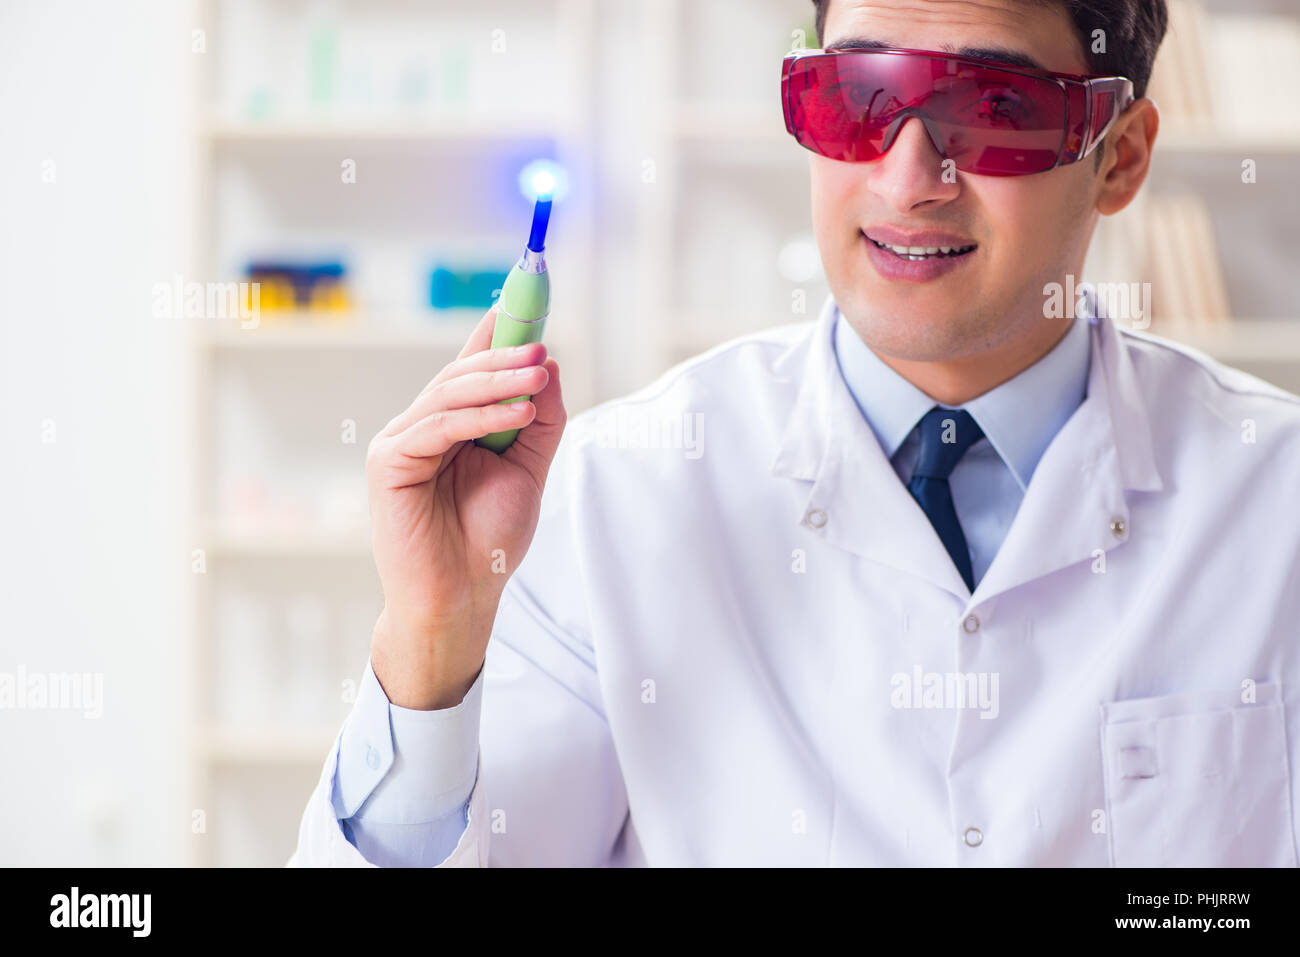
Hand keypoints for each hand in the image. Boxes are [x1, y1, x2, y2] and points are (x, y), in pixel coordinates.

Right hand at [364, 305, 565, 708]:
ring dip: (498, 379)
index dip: (496, 331)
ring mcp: (401, 441)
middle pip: (462, 373)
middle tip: (543, 345)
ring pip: (451, 394)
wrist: (462, 597)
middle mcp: (423, 425)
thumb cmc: (488, 539)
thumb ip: (539, 419)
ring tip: (539, 374)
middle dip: (506, 354)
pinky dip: (481, 415)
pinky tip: (517, 411)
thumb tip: (549, 362)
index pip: (473, 366)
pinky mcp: (389, 462)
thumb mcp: (529, 469)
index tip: (524, 295)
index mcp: (452, 424)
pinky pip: (438, 425)